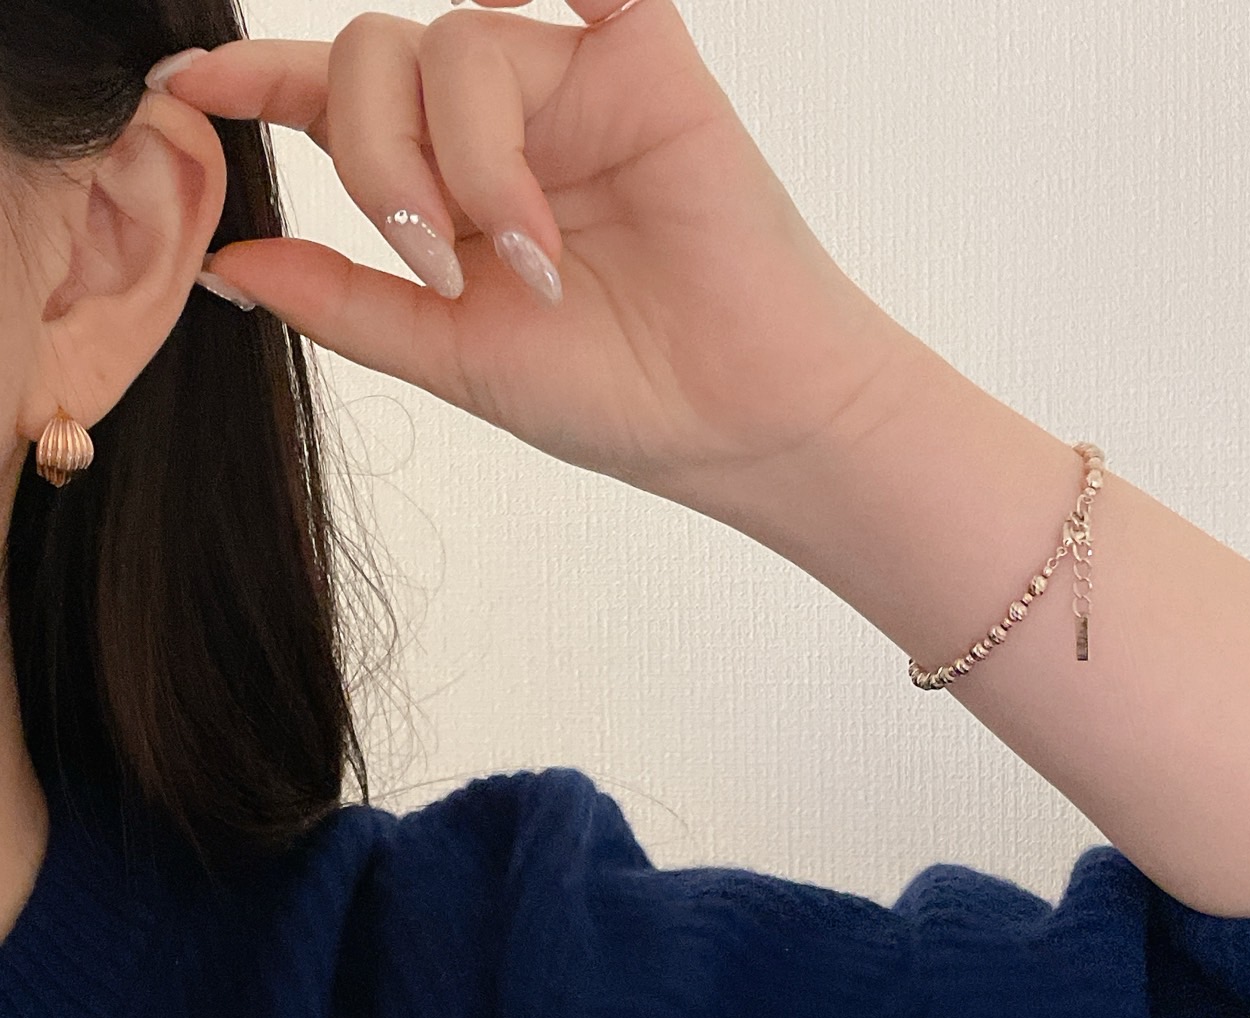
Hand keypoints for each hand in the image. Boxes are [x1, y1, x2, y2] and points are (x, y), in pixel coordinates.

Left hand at [160, 0, 920, 503]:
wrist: (738, 418)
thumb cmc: (616, 398)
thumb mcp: (455, 359)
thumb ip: (346, 306)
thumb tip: (225, 263)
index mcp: (451, 197)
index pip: (338, 108)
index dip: (255, 83)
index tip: (183, 87)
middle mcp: (502, 132)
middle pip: (377, 60)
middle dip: (377, 161)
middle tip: (435, 262)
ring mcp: (575, 93)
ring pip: (460, 39)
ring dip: (468, 157)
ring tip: (532, 260)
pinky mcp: (652, 67)